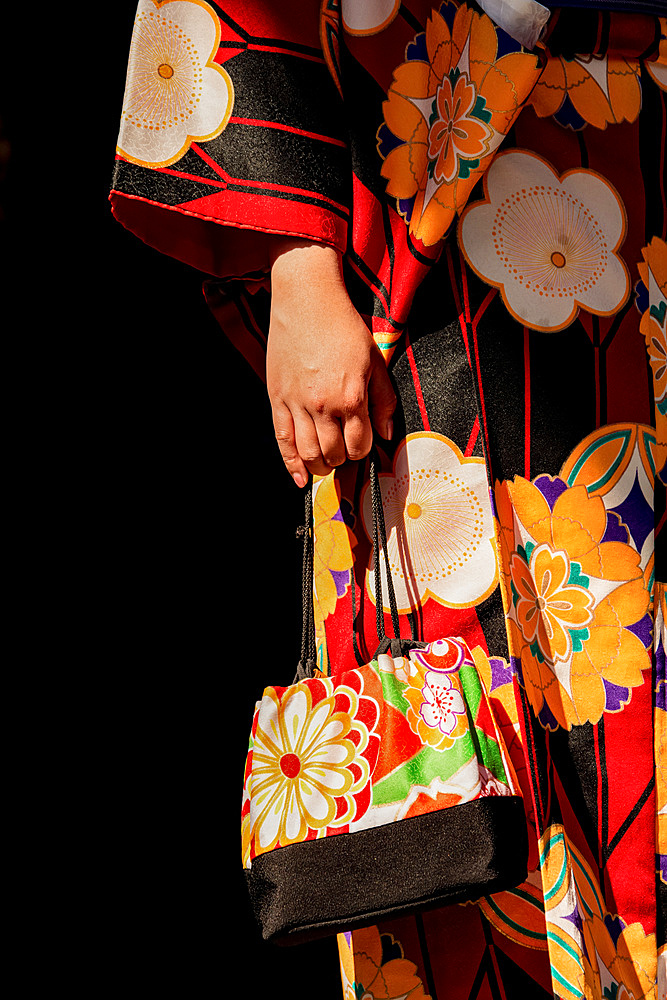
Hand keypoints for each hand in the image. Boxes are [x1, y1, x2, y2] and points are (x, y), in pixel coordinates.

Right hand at [266, 240, 395, 486]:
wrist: (306, 298)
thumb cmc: (342, 325)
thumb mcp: (375, 360)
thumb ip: (384, 399)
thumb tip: (387, 433)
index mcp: (352, 396)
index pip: (360, 445)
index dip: (364, 450)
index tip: (363, 444)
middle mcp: (324, 405)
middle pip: (334, 454)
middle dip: (342, 459)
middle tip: (344, 452)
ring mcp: (297, 404)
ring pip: (308, 453)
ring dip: (319, 465)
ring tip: (326, 463)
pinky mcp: (277, 399)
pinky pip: (282, 440)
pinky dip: (290, 464)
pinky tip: (299, 478)